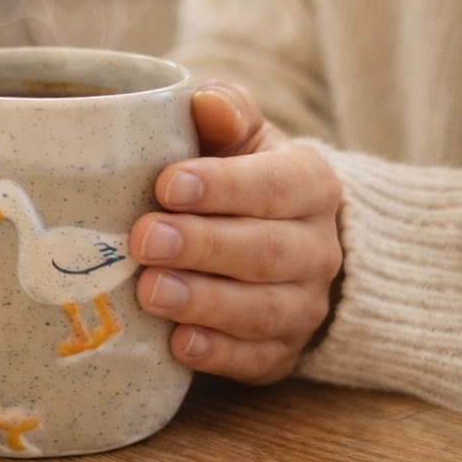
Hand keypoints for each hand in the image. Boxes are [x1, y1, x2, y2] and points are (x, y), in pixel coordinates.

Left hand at [129, 81, 342, 383]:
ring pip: (262, 309)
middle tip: (145, 240)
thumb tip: (205, 103)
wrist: (282, 240)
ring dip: (203, 302)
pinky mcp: (281, 352)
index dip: (221, 187)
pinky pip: (256, 359)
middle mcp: (317, 248)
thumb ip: (225, 112)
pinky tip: (178, 343)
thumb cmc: (241, 178)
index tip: (166, 185)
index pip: (273, 185)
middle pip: (266, 251)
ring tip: (150, 291)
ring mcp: (304, 305)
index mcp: (309, 184)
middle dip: (202, 246)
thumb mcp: (240, 138)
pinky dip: (218, 354)